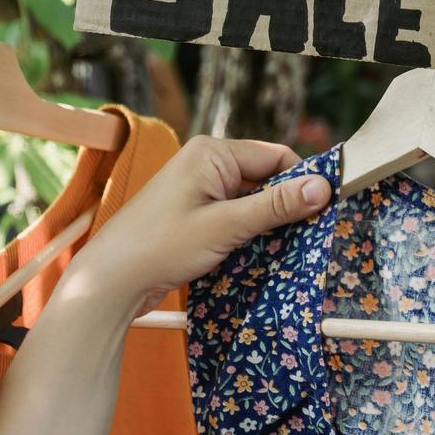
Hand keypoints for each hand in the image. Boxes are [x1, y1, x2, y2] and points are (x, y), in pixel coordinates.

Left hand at [70, 136, 331, 317]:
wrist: (110, 282)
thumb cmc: (161, 246)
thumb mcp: (226, 225)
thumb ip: (276, 205)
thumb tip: (324, 187)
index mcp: (213, 152)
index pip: (276, 157)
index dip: (302, 182)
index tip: (324, 212)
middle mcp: (207, 163)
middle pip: (266, 178)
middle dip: (285, 206)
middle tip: (306, 237)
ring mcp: (199, 189)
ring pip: (252, 200)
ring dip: (267, 224)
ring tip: (284, 250)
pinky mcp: (195, 214)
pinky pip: (235, 216)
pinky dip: (250, 233)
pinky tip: (258, 256)